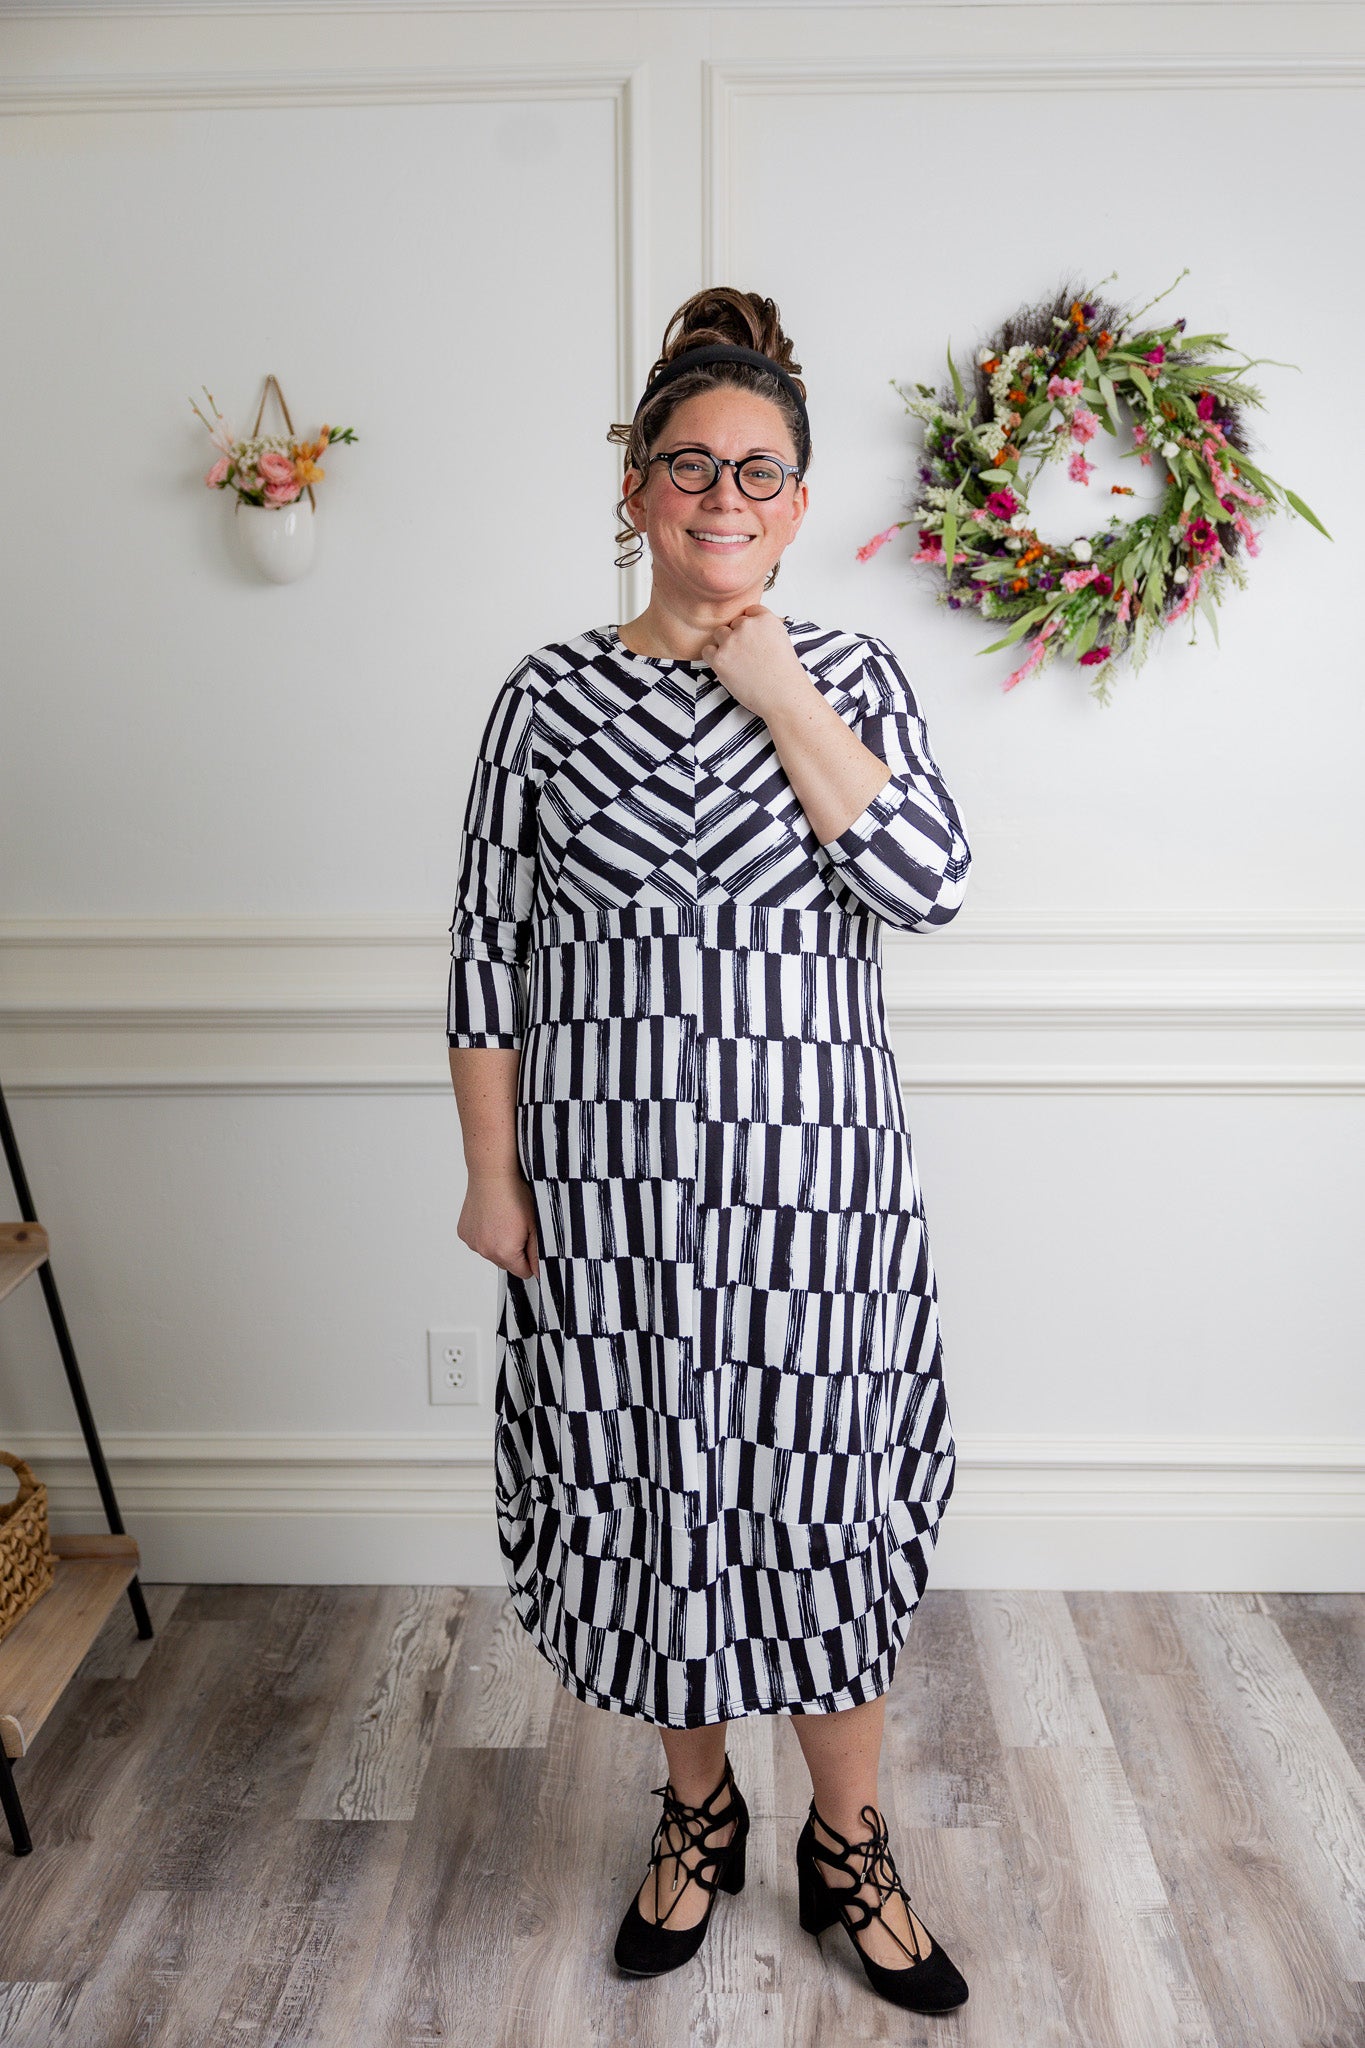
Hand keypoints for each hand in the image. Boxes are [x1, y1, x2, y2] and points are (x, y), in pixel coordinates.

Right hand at [458, 1170, 539, 1278]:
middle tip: (518, 1227)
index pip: (524, 1272)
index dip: (531, 1259)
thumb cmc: (515, 1195)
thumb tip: (539, 1272)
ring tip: (503, 1219)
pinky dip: (485, 1234)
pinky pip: (478, 1241)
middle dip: (514, 1251)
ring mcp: (472, 1242)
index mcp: (505, 1253)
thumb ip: (537, 1253)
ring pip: (491, 1252)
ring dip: (498, 1243)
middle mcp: (485, 1251)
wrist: (492, 1175)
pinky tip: (490, 1217)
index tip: (530, 1241)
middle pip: (506, 1264)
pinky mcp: (464, 1233)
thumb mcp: (534, 1225)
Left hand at [698, 605, 813, 719]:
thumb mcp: (781, 640)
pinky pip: (707, 650)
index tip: (754, 640)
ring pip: (719, 634)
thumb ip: (764, 629)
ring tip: (739, 663)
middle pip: (733, 623)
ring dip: (725, 645)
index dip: (750, 627)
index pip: (749, 611)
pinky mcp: (719, 658)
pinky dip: (714, 658)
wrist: (783, 696)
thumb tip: (747, 625)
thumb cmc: (784, 675)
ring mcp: (732, 641)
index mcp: (765, 619)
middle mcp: (747, 626)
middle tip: (748, 656)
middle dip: (738, 636)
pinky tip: (728, 668)